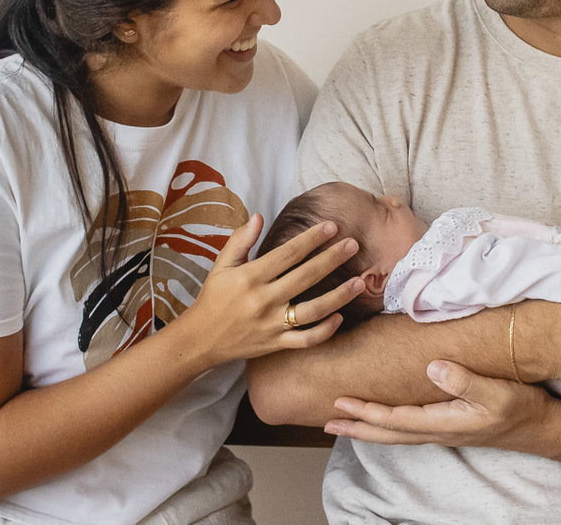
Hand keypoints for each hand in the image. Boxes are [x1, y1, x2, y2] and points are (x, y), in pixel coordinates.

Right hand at [183, 214, 363, 363]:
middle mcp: (263, 300)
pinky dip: (324, 331)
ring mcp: (272, 325)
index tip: (331, 225)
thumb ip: (241, 240)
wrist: (200, 339)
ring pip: (312, 311)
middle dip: (331, 259)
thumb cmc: (213, 297)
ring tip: (359, 281)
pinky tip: (340, 317)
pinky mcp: (276, 344)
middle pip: (305, 277)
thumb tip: (259, 216)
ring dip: (338, 296)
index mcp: (250, 277)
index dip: (311, 239)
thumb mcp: (221, 265)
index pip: (287, 254)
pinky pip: (305, 340)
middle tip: (353, 244)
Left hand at [324, 360, 549, 449]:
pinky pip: (407, 426)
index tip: (340, 403)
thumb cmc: (520, 408)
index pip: (395, 420)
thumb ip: (465, 381)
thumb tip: (433, 368)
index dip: (366, 412)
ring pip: (395, 432)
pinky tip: (382, 415)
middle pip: (388, 433)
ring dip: (368, 426)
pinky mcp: (448, 423)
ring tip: (344, 421)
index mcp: (443, 423)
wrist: (540, 426)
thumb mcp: (496, 392)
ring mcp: (442, 429)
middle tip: (326, 421)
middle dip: (356, 427)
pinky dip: (387, 422)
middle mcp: (438, 430)